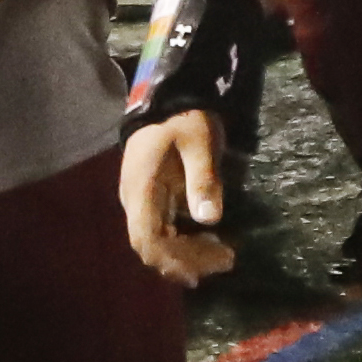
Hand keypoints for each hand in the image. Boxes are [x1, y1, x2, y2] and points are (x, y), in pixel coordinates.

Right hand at [117, 116, 235, 286]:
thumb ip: (203, 178)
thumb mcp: (199, 141)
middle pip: (151, 247)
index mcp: (141, 189)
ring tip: (223, 254)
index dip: (176, 259)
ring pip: (156, 242)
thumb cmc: (184, 119)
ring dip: (186, 255)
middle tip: (227, 260)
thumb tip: (210, 219)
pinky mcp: (151, 199)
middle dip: (187, 261)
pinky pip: (162, 231)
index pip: (147, 239)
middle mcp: (135, 201)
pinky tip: (208, 242)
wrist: (167, 99)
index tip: (211, 262)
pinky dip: (183, 243)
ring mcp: (141, 201)